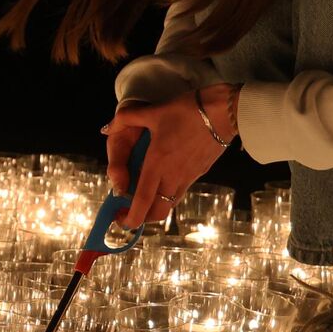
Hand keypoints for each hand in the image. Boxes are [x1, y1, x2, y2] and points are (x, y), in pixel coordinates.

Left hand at [102, 83, 237, 227]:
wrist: (225, 111)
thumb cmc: (188, 110)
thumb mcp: (153, 111)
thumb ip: (126, 118)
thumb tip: (107, 127)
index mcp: (157, 164)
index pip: (142, 200)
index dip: (131, 217)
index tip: (121, 221)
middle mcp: (173, 175)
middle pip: (157, 211)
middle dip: (142, 218)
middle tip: (130, 212)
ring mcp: (189, 176)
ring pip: (170, 204)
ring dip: (156, 207)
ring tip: (144, 197)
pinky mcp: (201, 172)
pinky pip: (181, 191)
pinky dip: (169, 194)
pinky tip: (163, 180)